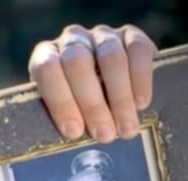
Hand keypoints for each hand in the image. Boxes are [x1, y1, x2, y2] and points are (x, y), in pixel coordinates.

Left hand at [28, 24, 156, 142]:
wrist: (105, 86)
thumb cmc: (77, 108)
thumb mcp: (63, 112)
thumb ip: (63, 120)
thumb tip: (73, 139)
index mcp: (46, 56)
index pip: (47, 69)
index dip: (60, 101)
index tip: (74, 131)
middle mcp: (72, 40)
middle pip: (78, 64)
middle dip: (92, 104)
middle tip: (105, 135)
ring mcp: (102, 35)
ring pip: (111, 58)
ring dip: (120, 98)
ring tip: (126, 129)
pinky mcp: (131, 35)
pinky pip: (138, 50)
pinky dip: (140, 79)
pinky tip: (141, 104)